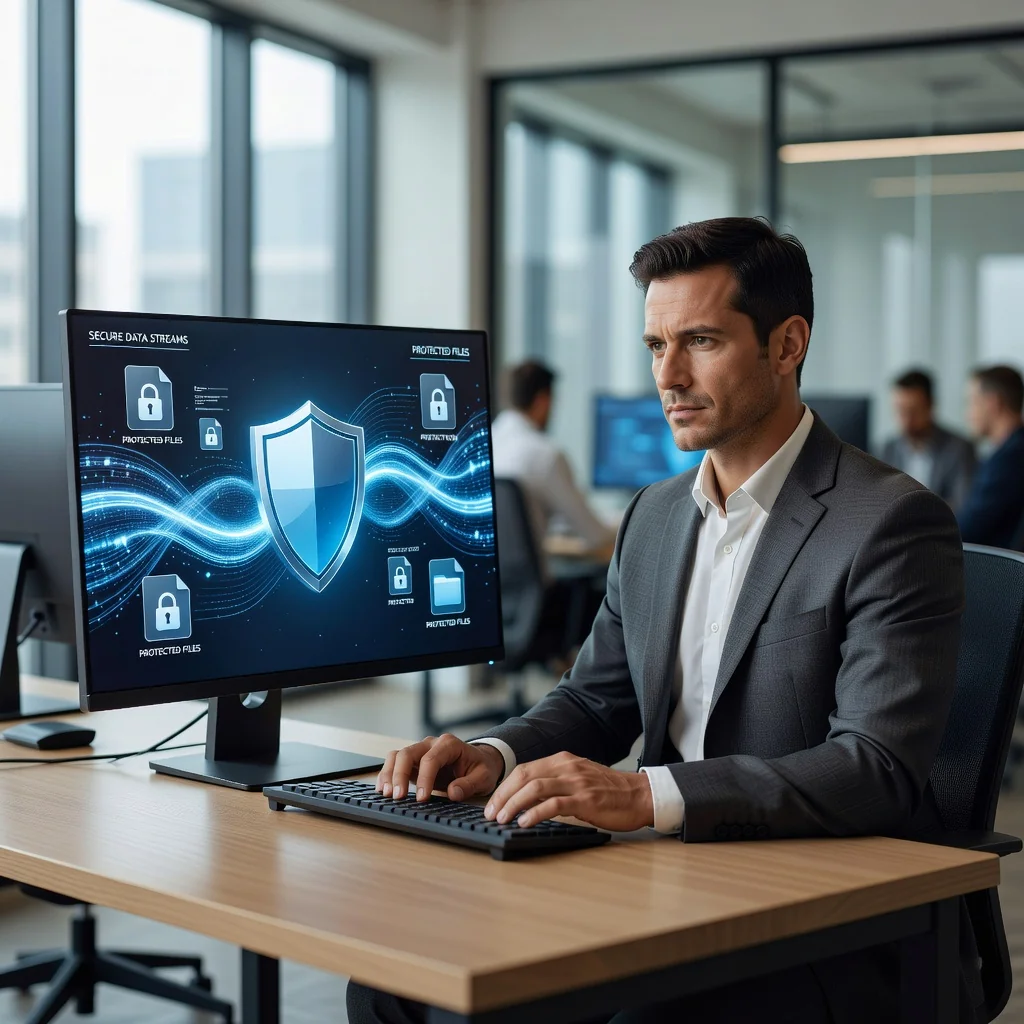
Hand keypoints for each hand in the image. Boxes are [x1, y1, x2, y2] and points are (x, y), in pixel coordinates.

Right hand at [376, 734, 504, 802]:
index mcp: (449, 744)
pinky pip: (395, 763)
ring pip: (397, 756)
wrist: (479, 762)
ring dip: (389, 774)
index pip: (431, 759)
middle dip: (399, 775)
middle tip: (397, 796)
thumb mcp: (484, 777)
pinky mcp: (413, 762)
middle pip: (408, 753)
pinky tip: (383, 789)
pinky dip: (387, 775)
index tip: (421, 798)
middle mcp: (431, 744)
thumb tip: (453, 792)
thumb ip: (469, 784)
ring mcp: (420, 751)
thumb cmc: (481, 768)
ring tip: (386, 794)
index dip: (424, 778)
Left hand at [484, 752, 653, 830]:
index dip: (505, 787)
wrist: (641, 795)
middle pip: (524, 776)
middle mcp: (567, 767)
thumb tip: (528, 799)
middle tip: (491, 813)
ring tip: (503, 819)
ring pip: (535, 788)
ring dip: (514, 804)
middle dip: (503, 795)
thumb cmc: (610, 792)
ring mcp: (576, 782)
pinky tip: (525, 823)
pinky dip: (535, 813)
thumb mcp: (579, 779)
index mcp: (562, 761)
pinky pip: (554, 804)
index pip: (524, 769)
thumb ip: (556, 783)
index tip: (493, 803)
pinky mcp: (586, 800)